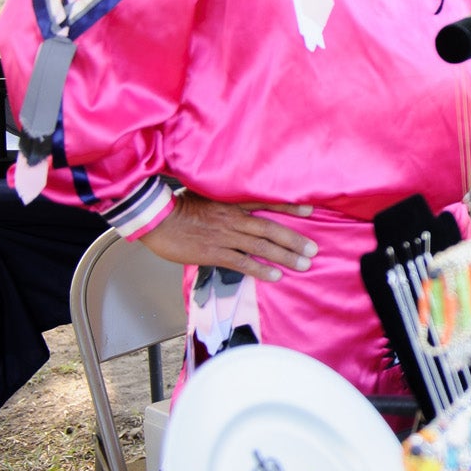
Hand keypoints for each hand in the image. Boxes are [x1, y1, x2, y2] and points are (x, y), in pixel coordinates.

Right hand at [137, 191, 317, 281]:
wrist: (156, 217)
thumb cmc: (176, 205)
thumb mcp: (204, 193)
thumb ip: (224, 199)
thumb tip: (237, 203)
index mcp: (232, 202)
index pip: (267, 202)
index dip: (290, 207)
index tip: (311, 211)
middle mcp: (234, 218)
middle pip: (271, 229)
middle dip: (294, 240)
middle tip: (313, 250)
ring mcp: (225, 236)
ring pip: (262, 247)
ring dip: (285, 256)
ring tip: (304, 264)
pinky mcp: (214, 253)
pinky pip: (242, 262)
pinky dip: (260, 270)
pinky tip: (275, 276)